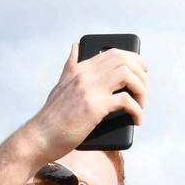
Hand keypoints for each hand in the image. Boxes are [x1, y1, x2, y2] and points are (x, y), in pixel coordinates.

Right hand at [25, 44, 147, 159]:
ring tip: (141, 106)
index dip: (133, 60)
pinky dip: (137, 110)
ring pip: (127, 76)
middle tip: (143, 92)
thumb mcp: (61, 84)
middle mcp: (85, 75)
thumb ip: (70, 66)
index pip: (113, 53)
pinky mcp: (94, 107)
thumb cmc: (53, 116)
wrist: (41, 136)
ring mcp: (90, 89)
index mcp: (79, 69)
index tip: (142, 72)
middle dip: (141, 74)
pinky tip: (137, 119)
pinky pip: (126, 101)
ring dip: (141, 90)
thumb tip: (75, 47)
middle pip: (123, 60)